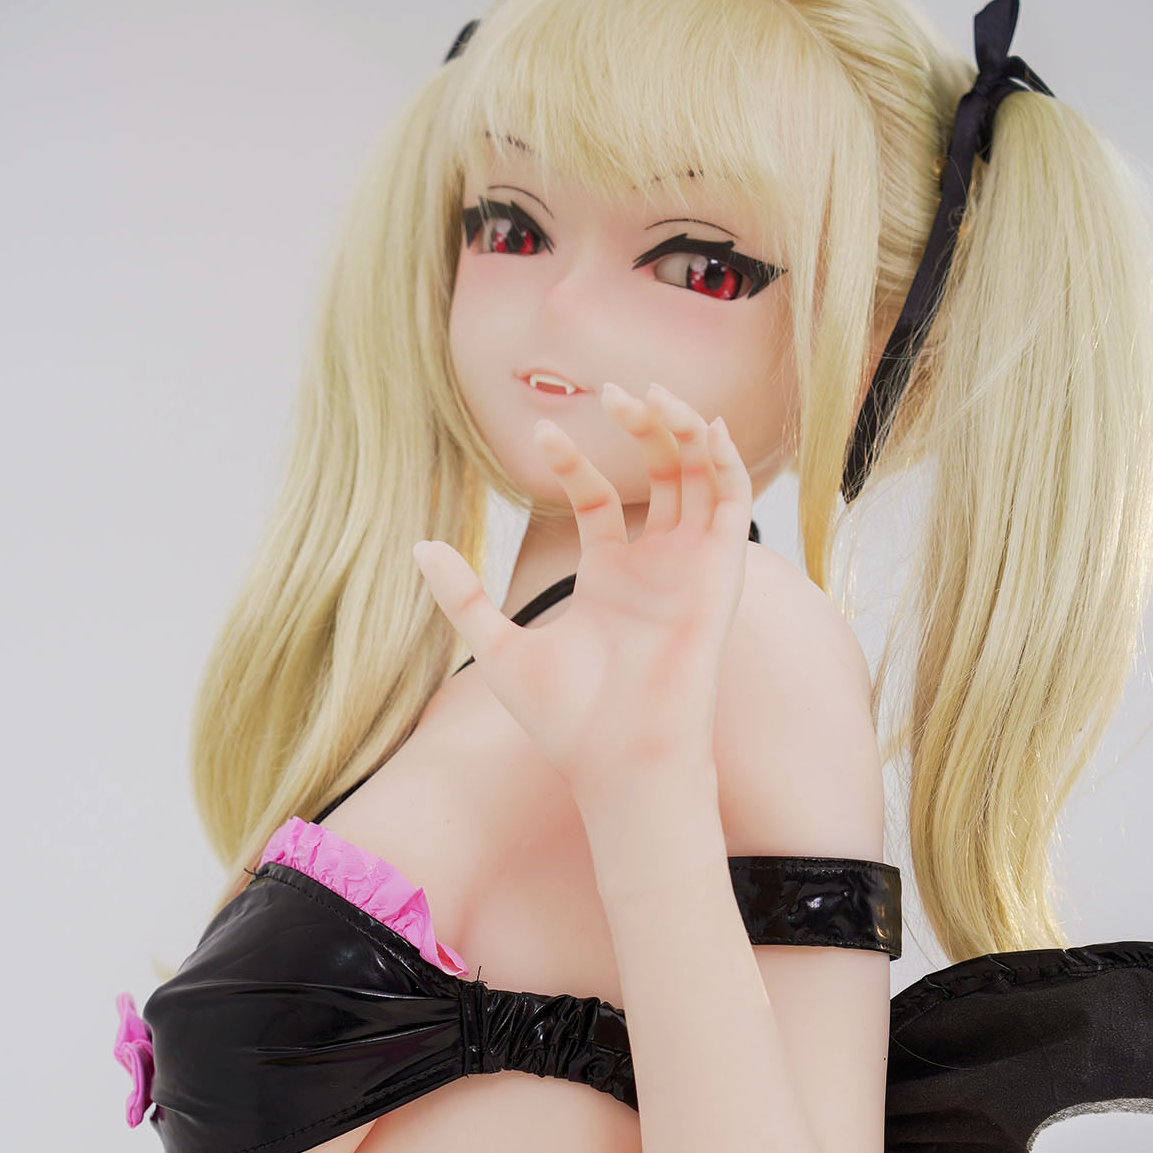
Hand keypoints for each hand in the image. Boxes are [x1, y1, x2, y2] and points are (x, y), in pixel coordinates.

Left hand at [413, 382, 752, 813]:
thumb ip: (462, 597)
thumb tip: (418, 546)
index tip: (543, 433)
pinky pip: (734, 503)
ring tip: (648, 395)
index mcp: (609, 579)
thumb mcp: (498, 649)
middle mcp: (655, 568)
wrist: (621, 760)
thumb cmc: (568, 722)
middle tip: (609, 392)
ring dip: (681, 430)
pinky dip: (725, 459)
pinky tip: (700, 424)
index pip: (599, 497)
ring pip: (698, 477)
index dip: (575, 459)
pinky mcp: (721, 574)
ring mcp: (690, 569)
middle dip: (639, 427)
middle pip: (659, 474)